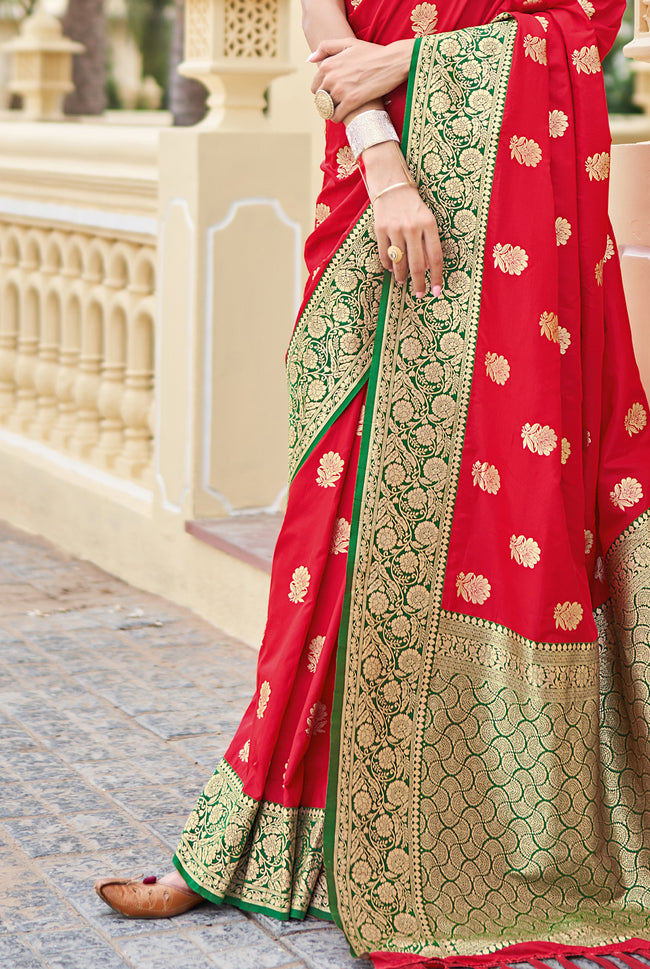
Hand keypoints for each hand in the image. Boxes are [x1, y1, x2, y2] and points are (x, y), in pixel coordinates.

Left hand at [309, 38, 412, 122]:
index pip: (315, 86)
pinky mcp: (351, 101)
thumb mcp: (348, 43)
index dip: (322, 92)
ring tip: (340, 110)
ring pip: (327, 108)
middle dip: (327, 102)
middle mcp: (331, 77)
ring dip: (332, 112)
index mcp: (328, 64)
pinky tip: (343, 116)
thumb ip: (326, 48)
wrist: (393, 61)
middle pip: (320, 98)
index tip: (331, 94)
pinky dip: (338, 118)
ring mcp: (341, 90)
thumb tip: (309, 60)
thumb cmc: (372, 52)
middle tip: (337, 104)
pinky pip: (337, 116)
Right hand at [364, 142, 442, 297]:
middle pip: (417, 265)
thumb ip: (428, 242)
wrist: (391, 183)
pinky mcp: (380, 229)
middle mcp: (413, 227)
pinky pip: (385, 255)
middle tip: (420, 294)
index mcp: (429, 224)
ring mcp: (395, 228)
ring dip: (402, 276)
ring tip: (403, 282)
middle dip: (419, 284)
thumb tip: (427, 269)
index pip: (435, 257)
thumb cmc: (412, 205)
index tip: (437, 291)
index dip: (436, 277)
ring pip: (399, 262)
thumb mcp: (427, 220)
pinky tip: (391, 269)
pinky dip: (388, 266)